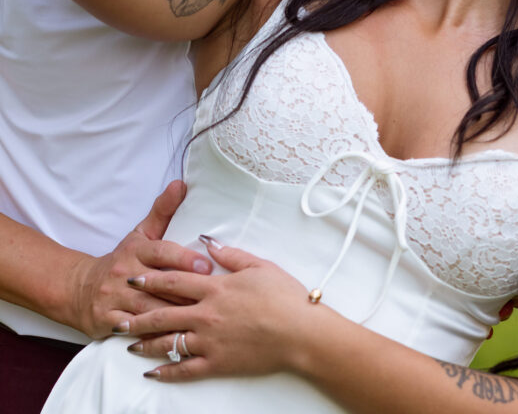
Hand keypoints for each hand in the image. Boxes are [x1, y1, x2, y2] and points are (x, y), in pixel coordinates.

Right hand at [66, 181, 212, 338]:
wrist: (80, 288)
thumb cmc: (122, 260)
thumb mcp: (140, 233)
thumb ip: (163, 210)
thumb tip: (181, 183)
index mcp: (136, 251)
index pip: (161, 252)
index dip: (184, 258)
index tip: (206, 266)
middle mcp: (125, 274)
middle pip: (159, 284)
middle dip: (186, 293)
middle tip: (212, 299)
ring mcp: (115, 298)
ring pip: (149, 309)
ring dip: (174, 316)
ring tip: (200, 321)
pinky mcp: (108, 321)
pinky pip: (134, 331)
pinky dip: (153, 336)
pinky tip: (173, 339)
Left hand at [118, 240, 310, 381]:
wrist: (300, 332)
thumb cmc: (284, 296)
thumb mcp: (259, 266)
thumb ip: (231, 254)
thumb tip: (209, 242)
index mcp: (216, 287)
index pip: (174, 281)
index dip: (151, 278)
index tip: (133, 276)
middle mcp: (207, 314)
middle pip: (163, 313)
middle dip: (138, 314)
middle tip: (119, 315)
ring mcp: (210, 341)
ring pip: (169, 343)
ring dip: (145, 343)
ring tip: (128, 344)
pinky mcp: (217, 364)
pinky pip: (185, 369)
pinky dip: (166, 371)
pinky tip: (152, 372)